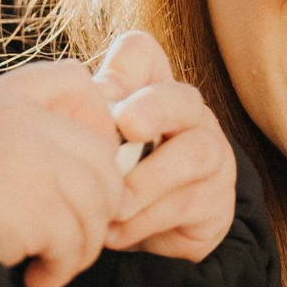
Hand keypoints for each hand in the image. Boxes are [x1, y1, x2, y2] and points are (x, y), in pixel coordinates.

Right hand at [0, 60, 125, 286]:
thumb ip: (18, 130)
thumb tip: (93, 156)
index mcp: (1, 96)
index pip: (76, 82)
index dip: (95, 123)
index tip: (82, 166)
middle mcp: (21, 119)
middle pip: (101, 157)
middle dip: (99, 204)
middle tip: (74, 235)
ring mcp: (32, 162)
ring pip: (96, 205)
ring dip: (82, 246)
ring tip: (52, 264)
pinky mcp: (36, 209)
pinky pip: (75, 243)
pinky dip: (62, 270)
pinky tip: (39, 280)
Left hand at [93, 33, 239, 264]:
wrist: (152, 233)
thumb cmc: (116, 177)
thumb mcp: (94, 147)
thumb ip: (84, 126)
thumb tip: (70, 114)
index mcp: (151, 90)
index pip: (143, 53)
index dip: (124, 67)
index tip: (103, 92)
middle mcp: (188, 115)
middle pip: (182, 97)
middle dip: (154, 108)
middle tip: (126, 125)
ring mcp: (211, 156)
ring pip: (194, 153)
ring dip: (147, 180)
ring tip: (112, 204)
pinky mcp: (215, 201)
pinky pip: (185, 205)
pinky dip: (144, 221)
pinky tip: (115, 232)